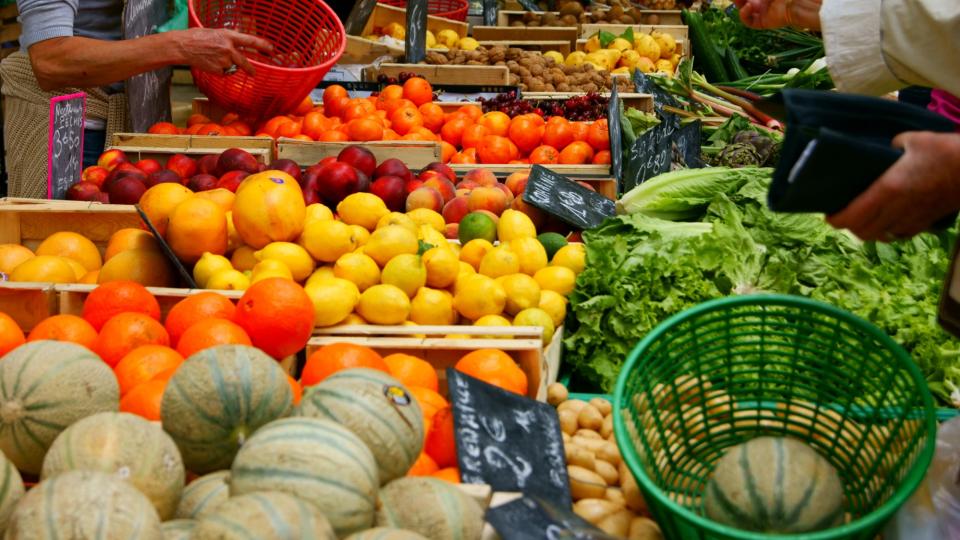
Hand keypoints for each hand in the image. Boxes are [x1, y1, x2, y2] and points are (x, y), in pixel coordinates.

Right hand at [172, 28, 273, 74]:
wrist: (183, 46)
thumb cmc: (197, 37)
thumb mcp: (215, 31)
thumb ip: (228, 36)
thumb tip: (238, 34)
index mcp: (228, 37)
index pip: (250, 41)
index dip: (262, 45)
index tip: (271, 49)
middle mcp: (228, 49)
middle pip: (245, 62)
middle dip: (250, 69)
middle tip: (253, 73)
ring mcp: (224, 61)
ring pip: (232, 67)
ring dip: (227, 66)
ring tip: (213, 59)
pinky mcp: (218, 70)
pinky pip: (223, 72)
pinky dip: (219, 70)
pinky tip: (210, 63)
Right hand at [731, 0, 822, 29]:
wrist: (797, 2)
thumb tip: (747, 1)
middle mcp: (763, 2)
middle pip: (744, 1)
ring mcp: (762, 12)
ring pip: (744, 10)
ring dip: (739, 4)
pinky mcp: (763, 22)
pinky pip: (748, 21)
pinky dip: (744, 14)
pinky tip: (748, 7)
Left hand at [826, 132, 959, 241]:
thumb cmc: (945, 150)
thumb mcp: (912, 140)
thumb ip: (890, 147)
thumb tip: (883, 152)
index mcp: (888, 190)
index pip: (851, 217)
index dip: (835, 220)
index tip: (828, 216)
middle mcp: (897, 210)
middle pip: (861, 232)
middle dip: (849, 226)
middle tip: (844, 214)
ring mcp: (912, 220)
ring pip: (879, 237)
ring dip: (867, 231)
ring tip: (863, 218)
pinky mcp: (926, 224)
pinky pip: (898, 235)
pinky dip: (887, 232)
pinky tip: (887, 220)